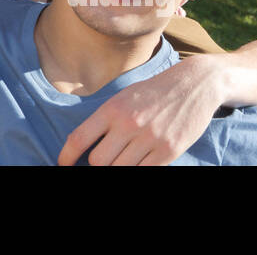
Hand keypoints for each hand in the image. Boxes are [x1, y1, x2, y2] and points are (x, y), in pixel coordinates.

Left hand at [57, 55, 223, 164]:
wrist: (193, 84)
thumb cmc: (153, 92)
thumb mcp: (123, 97)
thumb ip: (105, 120)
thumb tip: (84, 145)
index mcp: (113, 108)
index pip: (79, 138)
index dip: (66, 156)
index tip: (63, 163)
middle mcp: (129, 124)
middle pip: (98, 161)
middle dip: (96, 165)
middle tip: (103, 160)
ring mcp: (149, 139)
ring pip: (120, 170)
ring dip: (117, 168)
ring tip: (122, 159)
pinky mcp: (168, 151)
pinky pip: (144, 172)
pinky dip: (137, 170)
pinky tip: (138, 163)